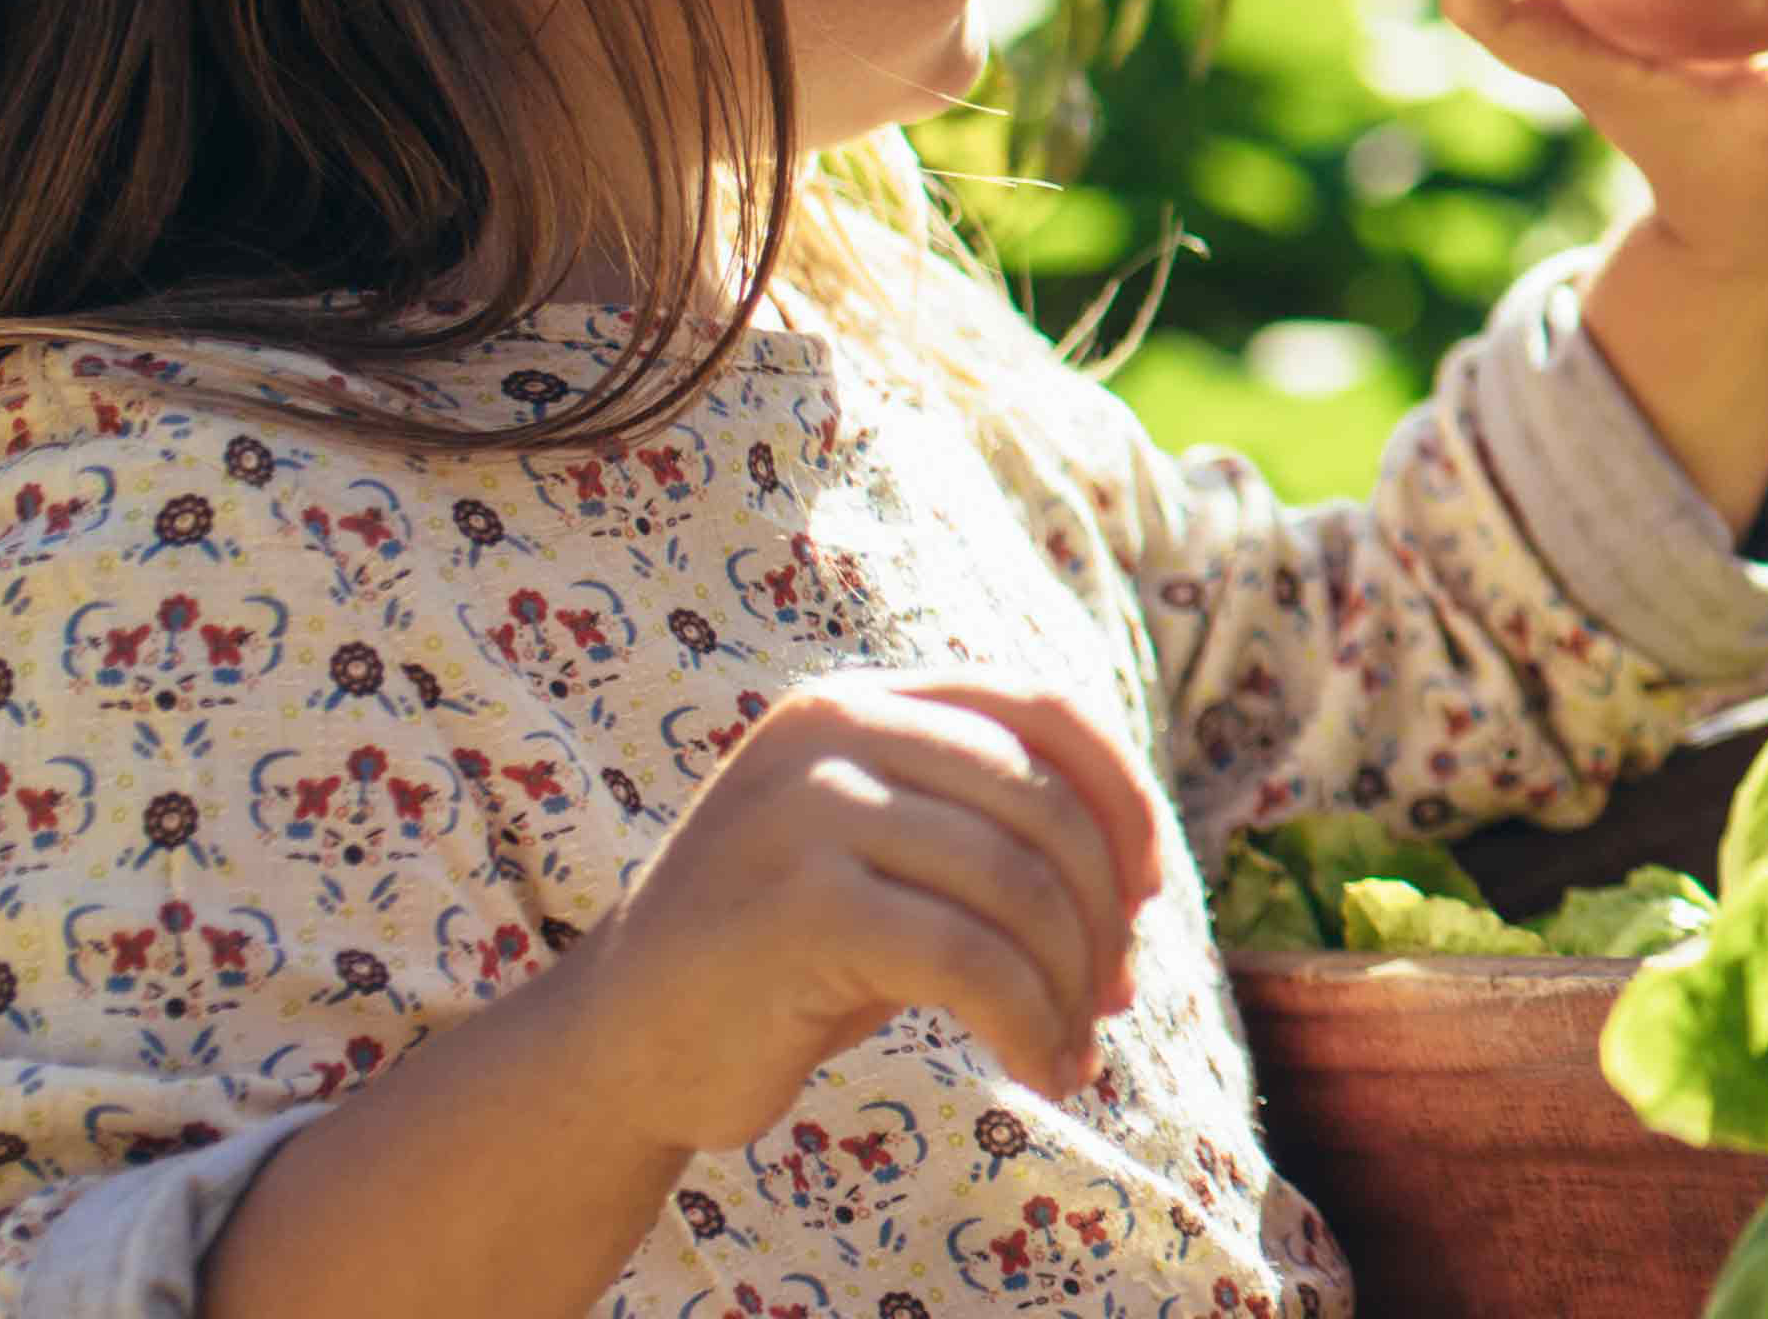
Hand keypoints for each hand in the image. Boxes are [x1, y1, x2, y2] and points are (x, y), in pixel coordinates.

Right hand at [529, 671, 1169, 1151]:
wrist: (619, 1046)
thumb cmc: (780, 962)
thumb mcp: (888, 860)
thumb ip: (990, 828)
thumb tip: (1142, 876)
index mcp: (860, 699)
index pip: (1044, 711)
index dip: (1123, 800)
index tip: (1148, 894)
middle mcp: (833, 730)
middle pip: (1043, 804)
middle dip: (1102, 913)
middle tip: (1109, 999)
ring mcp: (809, 810)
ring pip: (1017, 885)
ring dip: (1068, 984)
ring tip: (1069, 1050)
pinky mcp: (802, 905)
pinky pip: (972, 961)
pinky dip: (1029, 1023)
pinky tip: (1039, 1069)